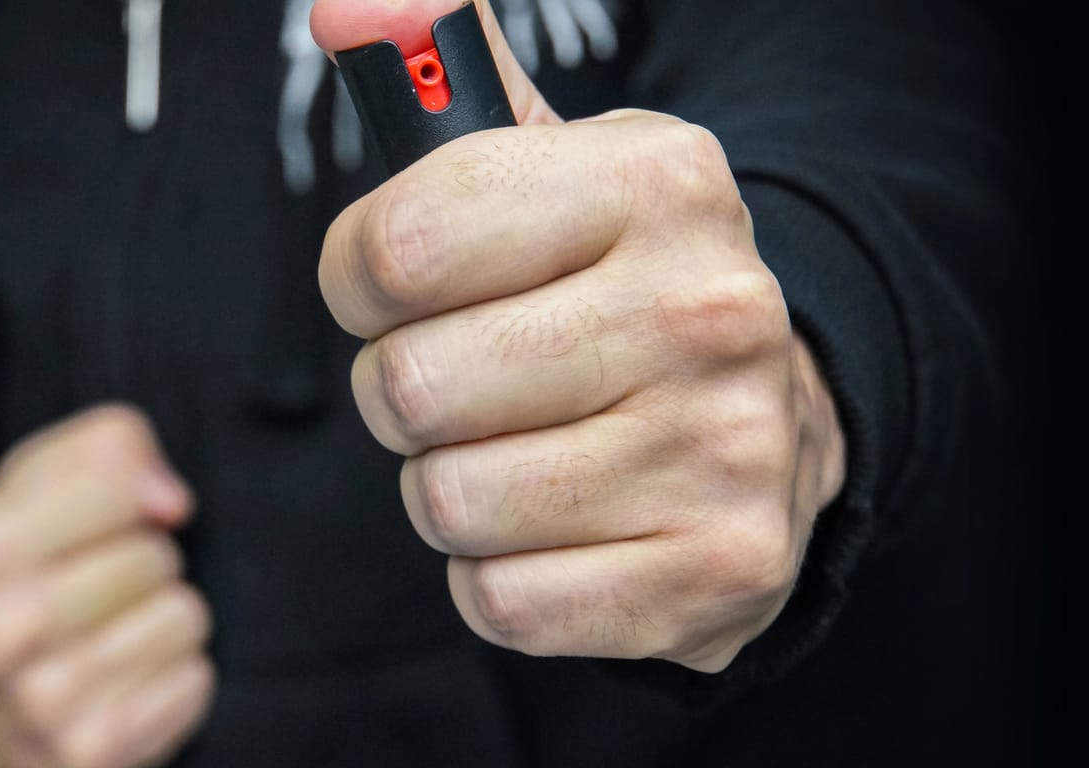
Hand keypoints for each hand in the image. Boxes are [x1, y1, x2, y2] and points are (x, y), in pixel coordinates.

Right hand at [0, 405, 214, 766]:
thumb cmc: (1, 582)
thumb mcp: (18, 494)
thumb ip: (101, 451)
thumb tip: (172, 500)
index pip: (117, 484)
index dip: (121, 497)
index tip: (95, 521)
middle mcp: (5, 631)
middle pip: (157, 554)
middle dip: (138, 563)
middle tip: (89, 592)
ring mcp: (48, 703)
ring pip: (185, 615)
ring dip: (158, 621)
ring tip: (104, 637)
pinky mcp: (95, 753)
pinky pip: (194, 680)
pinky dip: (169, 680)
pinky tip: (117, 686)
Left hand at [314, 0, 845, 672]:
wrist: (770, 422)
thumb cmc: (618, 290)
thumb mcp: (557, 164)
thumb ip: (442, 78)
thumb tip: (346, 4)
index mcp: (655, 182)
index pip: (399, 245)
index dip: (359, 279)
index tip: (391, 288)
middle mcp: (706, 311)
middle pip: (408, 389)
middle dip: (403, 394)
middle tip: (465, 381)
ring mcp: (723, 450)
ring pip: (446, 502)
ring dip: (449, 485)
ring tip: (520, 450)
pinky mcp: (716, 572)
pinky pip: (501, 601)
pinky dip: (500, 573)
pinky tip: (559, 526)